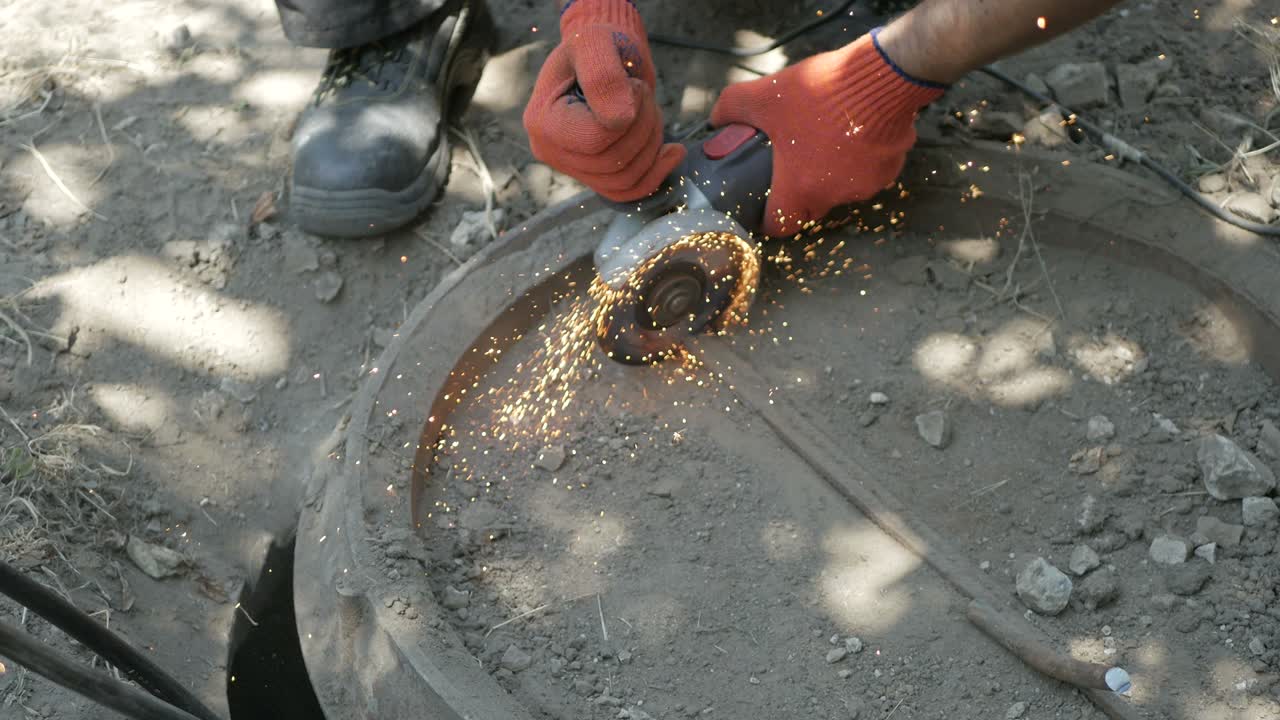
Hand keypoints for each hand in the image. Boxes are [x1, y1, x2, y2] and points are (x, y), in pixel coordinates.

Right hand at [523, 0, 685, 201]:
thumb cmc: (596, 45)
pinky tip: (672, 151)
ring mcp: (572, 168)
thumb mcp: (596, 44)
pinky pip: (628, 191)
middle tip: (645, 95)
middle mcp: (550, 151)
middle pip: (612, 164)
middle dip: (643, 128)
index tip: (634, 87)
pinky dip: (656, 173)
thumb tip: (620, 120)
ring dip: (652, 146)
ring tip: (651, 112)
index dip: (627, 118)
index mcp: (542, 122)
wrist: (603, 58)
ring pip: (624, 180)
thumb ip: (603, 76)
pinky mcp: (595, 176)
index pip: (594, 140)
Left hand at [710, 30, 944, 236]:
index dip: (768, 218)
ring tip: (823, 138)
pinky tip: (853, 131)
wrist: (882, 78)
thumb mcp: (766, 95)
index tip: (764, 204)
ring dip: (831, 173)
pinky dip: (859, 158)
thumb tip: (716, 118)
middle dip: (799, 191)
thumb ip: (732, 107)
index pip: (781, 226)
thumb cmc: (822, 93)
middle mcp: (835, 196)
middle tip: (791, 165)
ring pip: (842, 188)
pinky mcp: (890, 168)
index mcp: (801, 189)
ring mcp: (867, 185)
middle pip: (811, 207)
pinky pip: (869, 171)